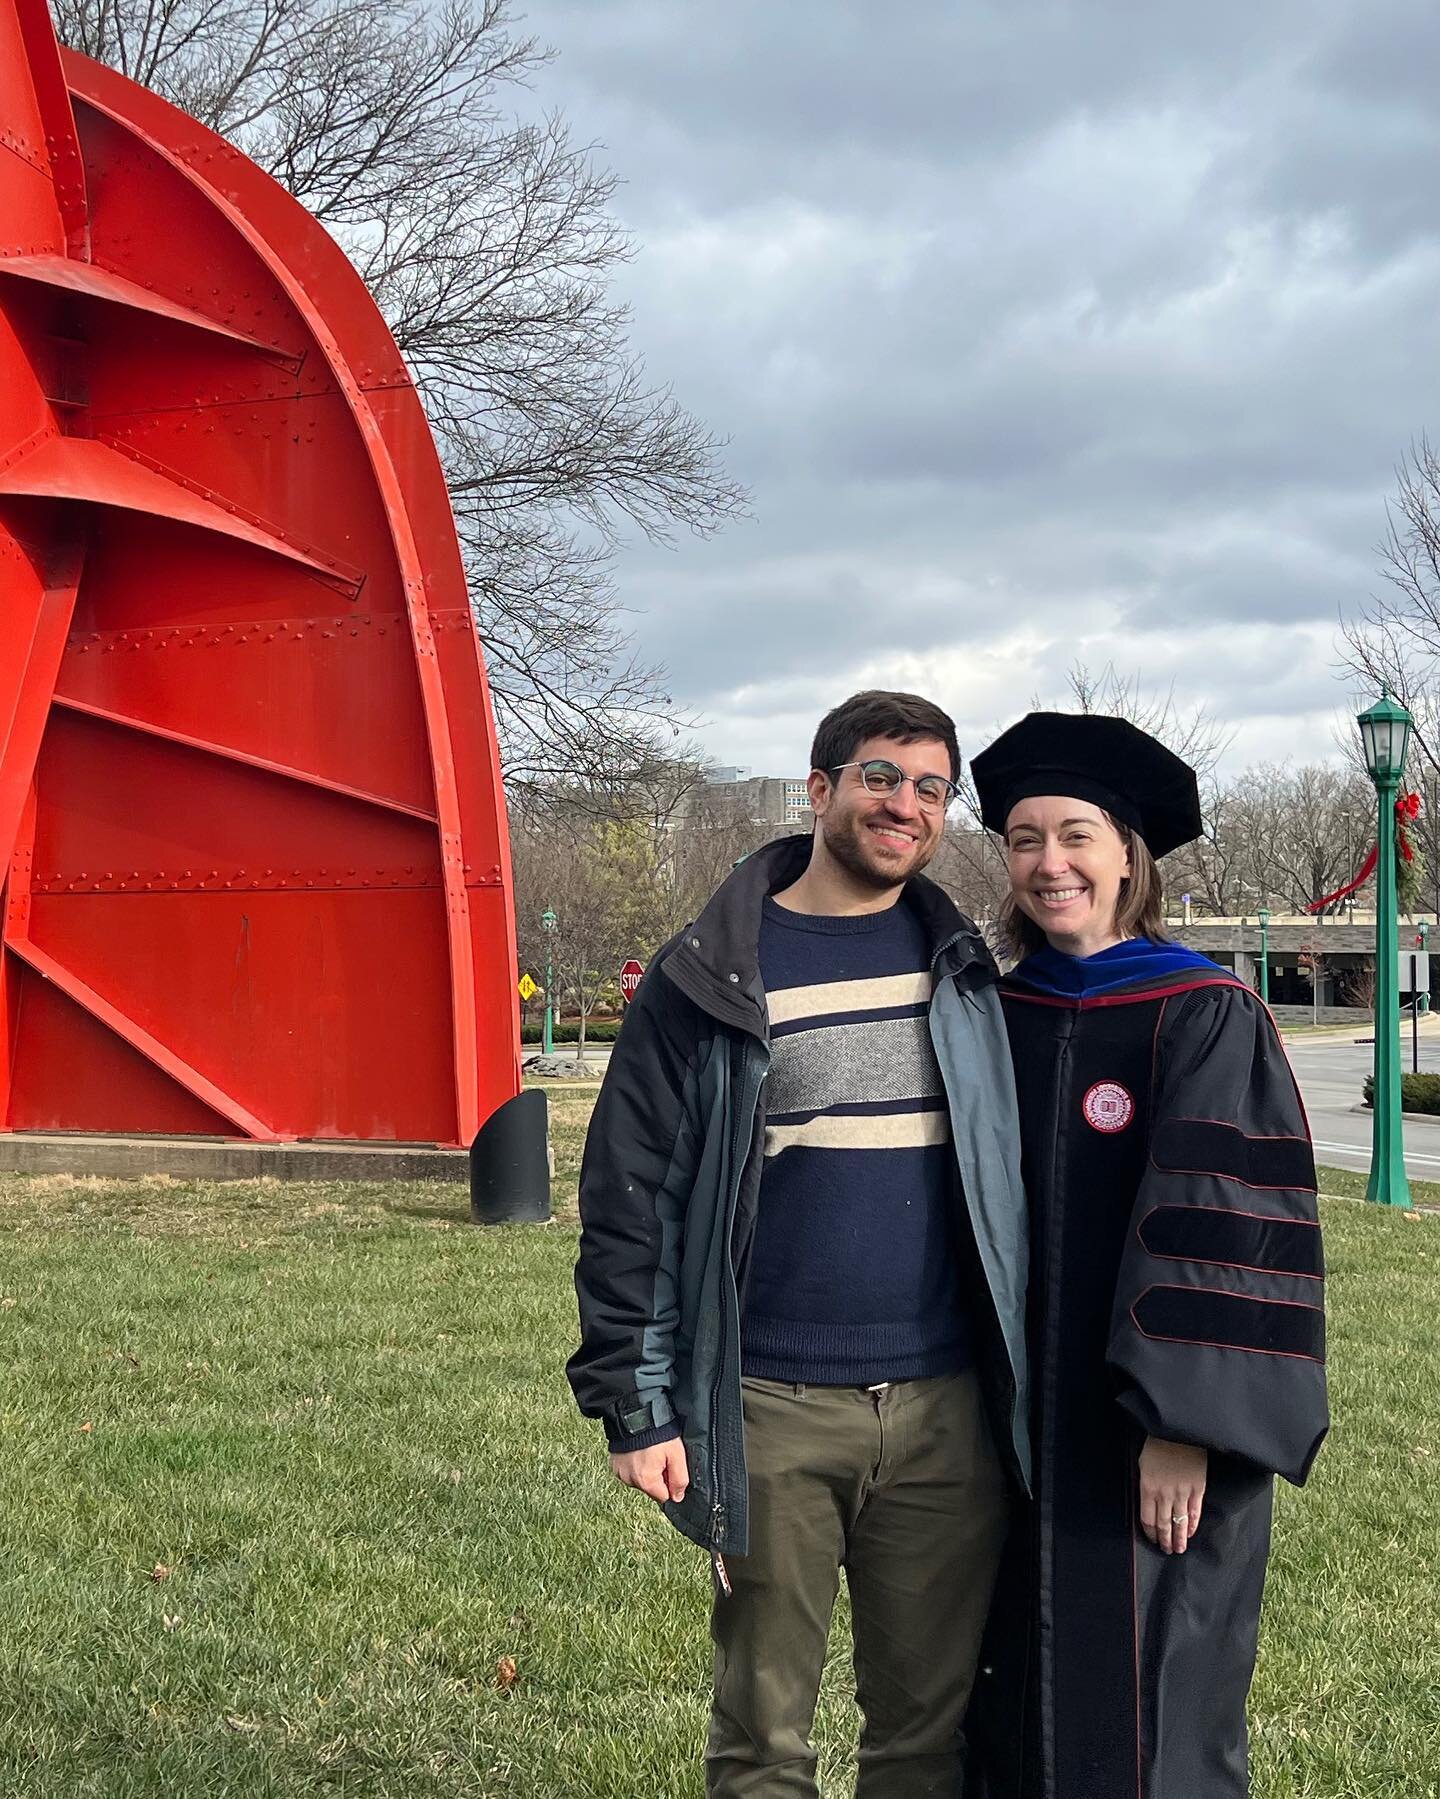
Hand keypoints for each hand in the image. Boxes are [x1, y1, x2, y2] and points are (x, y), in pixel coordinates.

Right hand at [610, 1438, 689, 1504]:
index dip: (669, 1482)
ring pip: (639, 1478)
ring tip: (648, 1450)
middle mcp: (630, 1480)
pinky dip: (634, 1463)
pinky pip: (629, 1470)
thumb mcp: (677, 1455)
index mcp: (646, 1481)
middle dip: (657, 1475)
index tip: (668, 1466)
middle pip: (650, 1487)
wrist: (635, 1414)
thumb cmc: (656, 1433)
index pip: (663, 1496)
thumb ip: (680, 1479)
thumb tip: (678, 1497)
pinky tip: (638, 1450)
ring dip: (645, 1469)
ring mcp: (620, 1472)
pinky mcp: (614, 1464)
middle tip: (659, 1455)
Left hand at [1138, 1436, 1206, 1554]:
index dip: (1150, 1533)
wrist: (1178, 1431)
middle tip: (1167, 1551)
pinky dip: (1192, 1525)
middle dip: (1165, 1540)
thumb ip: (1145, 1486)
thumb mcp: (1142, 1464)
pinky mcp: (1197, 1489)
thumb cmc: (1157, 1445)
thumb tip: (1147, 1503)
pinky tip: (1190, 1533)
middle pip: (1164, 1524)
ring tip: (1179, 1549)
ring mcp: (1182, 1492)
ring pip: (1179, 1522)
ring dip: (1179, 1538)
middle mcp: (1164, 1494)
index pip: (1148, 1519)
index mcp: (1147, 1488)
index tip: (1153, 1540)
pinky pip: (1194, 1512)